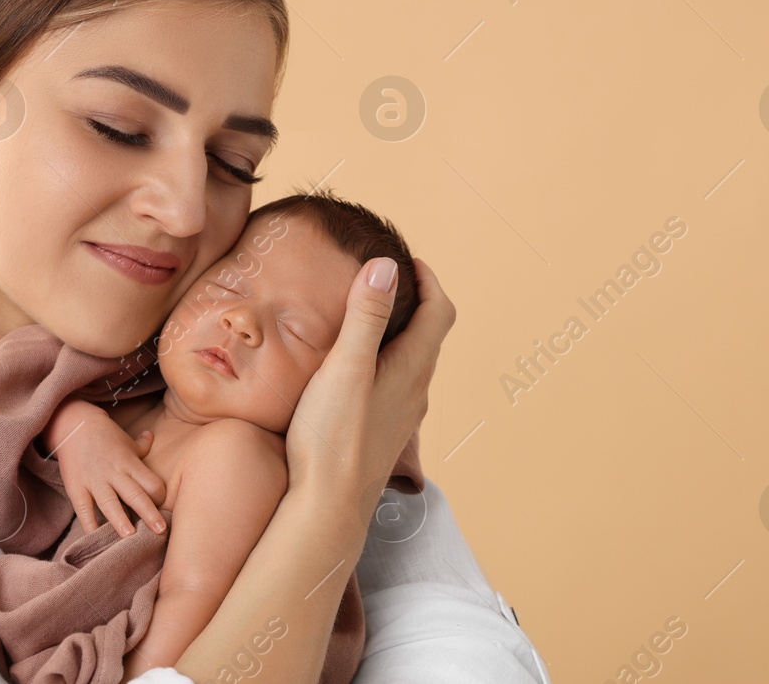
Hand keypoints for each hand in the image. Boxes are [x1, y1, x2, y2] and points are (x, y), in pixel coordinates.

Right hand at [45, 402, 167, 536]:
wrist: (73, 425)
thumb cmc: (105, 436)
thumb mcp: (127, 441)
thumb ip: (143, 446)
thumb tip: (153, 437)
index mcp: (130, 463)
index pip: (151, 482)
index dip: (160, 496)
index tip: (165, 508)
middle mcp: (114, 473)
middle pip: (135, 495)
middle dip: (148, 514)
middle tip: (160, 531)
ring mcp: (94, 481)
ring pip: (110, 503)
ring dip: (120, 521)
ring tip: (130, 537)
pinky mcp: (76, 487)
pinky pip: (84, 509)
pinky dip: (89, 524)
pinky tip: (96, 538)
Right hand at [286, 256, 454, 500]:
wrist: (328, 508)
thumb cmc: (334, 437)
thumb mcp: (346, 366)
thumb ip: (366, 316)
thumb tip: (386, 267)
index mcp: (413, 368)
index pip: (440, 312)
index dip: (430, 280)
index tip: (408, 260)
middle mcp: (416, 390)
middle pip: (430, 335)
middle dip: (415, 301)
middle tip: (386, 281)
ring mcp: (402, 414)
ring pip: (413, 362)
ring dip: (400, 333)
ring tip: (370, 316)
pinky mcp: (384, 432)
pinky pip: (396, 384)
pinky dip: (386, 360)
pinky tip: (357, 369)